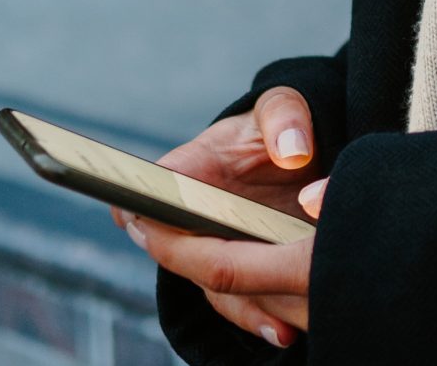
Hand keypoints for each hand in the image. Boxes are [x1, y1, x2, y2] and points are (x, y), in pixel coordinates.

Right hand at [113, 87, 329, 347]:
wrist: (296, 156)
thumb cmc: (277, 127)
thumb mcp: (282, 106)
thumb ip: (285, 117)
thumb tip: (292, 153)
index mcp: (187, 169)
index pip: (150, 188)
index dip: (140, 206)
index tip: (142, 219)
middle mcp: (190, 217)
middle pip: (179, 251)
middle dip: (198, 266)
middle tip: (228, 278)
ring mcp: (214, 248)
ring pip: (213, 284)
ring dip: (239, 305)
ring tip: (277, 323)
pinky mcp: (243, 272)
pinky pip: (240, 301)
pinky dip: (258, 317)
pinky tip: (284, 331)